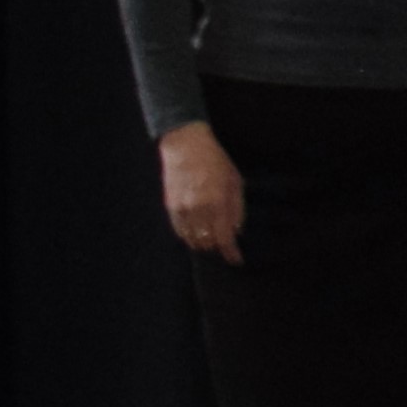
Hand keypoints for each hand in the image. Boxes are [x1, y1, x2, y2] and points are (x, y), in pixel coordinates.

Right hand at [157, 123, 244, 261]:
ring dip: (203, 242)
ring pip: (192, 239)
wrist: (186, 146)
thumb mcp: (235, 182)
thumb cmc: (216, 162)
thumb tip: (236, 232)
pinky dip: (190, 235)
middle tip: (225, 244)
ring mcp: (181, 209)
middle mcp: (197, 209)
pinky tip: (197, 231)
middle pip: (207, 242)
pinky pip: (180, 231)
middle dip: (218, 246)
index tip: (236, 260)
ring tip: (212, 238)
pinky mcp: (170, 207)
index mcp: (217, 202)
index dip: (231, 253)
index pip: (224, 238)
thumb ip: (236, 209)